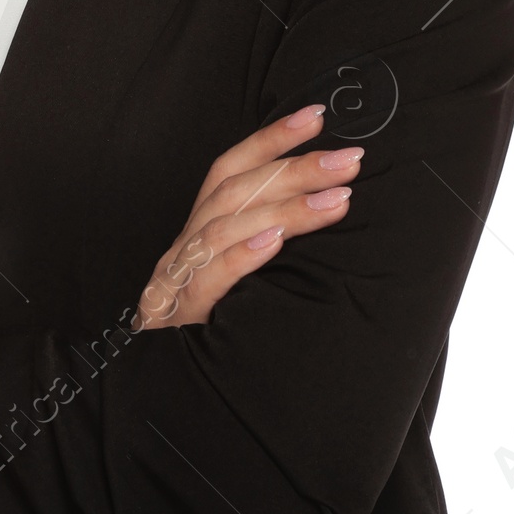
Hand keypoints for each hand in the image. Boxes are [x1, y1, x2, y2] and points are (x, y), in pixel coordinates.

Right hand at [136, 103, 362, 329]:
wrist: (162, 398)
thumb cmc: (213, 334)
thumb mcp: (238, 283)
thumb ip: (265, 245)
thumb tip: (330, 208)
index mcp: (199, 233)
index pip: (230, 169)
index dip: (269, 138)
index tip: (316, 115)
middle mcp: (185, 248)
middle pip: (236, 190)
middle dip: (296, 168)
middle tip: (350, 160)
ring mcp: (179, 282)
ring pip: (227, 227)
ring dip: (287, 208)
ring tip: (339, 199)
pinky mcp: (181, 318)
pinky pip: (209, 279)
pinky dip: (242, 256)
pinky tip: (274, 242)